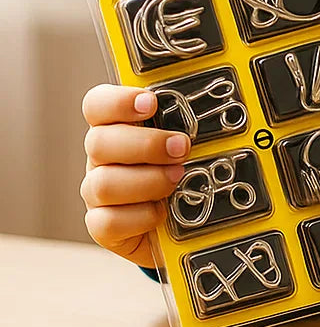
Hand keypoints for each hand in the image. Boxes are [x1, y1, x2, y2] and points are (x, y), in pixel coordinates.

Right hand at [80, 85, 190, 266]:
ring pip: (102, 184)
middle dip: (146, 144)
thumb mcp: (191, 142)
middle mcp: (102, 158)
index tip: (151, 102)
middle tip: (182, 148)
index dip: (118, 101)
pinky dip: (141, 216)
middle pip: (98, 142)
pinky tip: (162, 212)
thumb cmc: (184, 172)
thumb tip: (215, 110)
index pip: (97, 104)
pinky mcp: (101, 226)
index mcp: (117, 127)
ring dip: (147, 180)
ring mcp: (97, 193)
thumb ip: (191, 123)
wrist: (179, 223)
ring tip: (178, 179)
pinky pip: (108, 222)